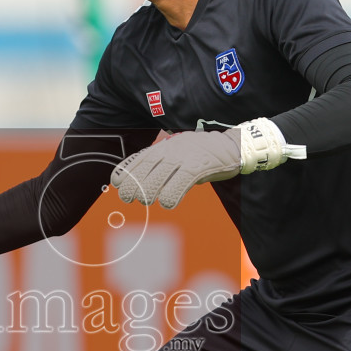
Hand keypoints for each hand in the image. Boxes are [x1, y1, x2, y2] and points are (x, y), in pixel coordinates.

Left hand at [110, 119, 306, 208]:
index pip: (137, 160)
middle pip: (144, 170)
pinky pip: (180, 181)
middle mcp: (170, 150)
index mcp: (164, 147)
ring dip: (150, 192)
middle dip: (134, 186)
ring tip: (148, 201)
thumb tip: (142, 188)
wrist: (234, 146)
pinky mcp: (198, 165)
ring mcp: (184, 157)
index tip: (117, 185)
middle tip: (130, 199)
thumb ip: (162, 167)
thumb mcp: (179, 156)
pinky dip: (171, 194)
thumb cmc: (203, 155)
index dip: (125, 173)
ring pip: (158, 176)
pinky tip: (167, 203)